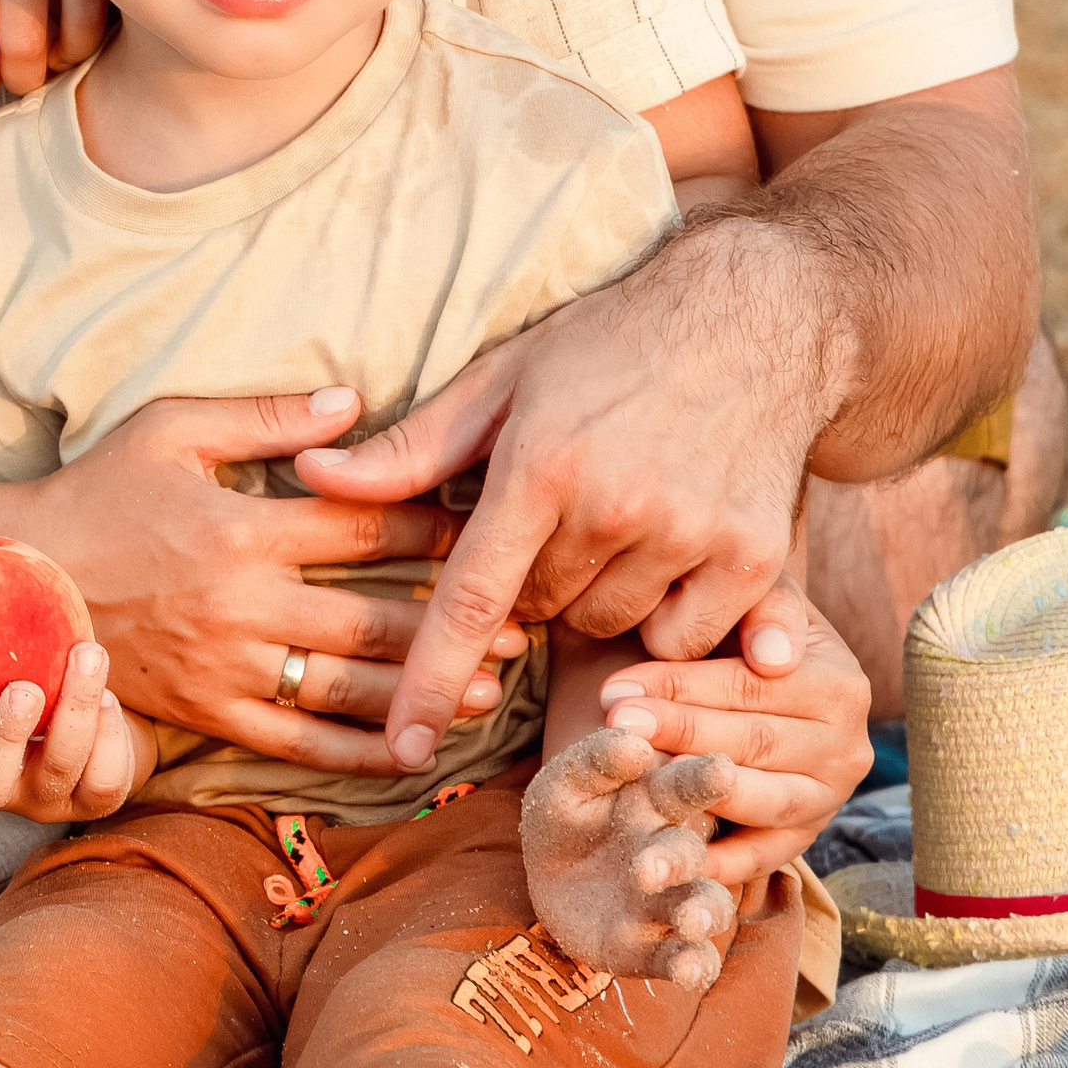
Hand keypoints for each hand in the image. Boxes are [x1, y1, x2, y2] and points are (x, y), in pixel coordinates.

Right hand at [0, 642, 137, 820]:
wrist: (79, 717)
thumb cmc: (3, 673)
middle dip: (4, 739)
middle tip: (23, 688)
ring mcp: (44, 800)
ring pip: (57, 772)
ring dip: (74, 713)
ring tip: (87, 654)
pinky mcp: (93, 802)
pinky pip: (105, 779)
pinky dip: (111, 736)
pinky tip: (109, 695)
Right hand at [16, 390, 511, 780]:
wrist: (16, 581)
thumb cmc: (98, 490)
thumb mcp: (170, 428)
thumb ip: (266, 417)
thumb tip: (355, 403)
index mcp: (240, 527)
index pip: (362, 529)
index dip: (434, 528)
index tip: (490, 524)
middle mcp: (241, 605)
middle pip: (372, 617)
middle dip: (454, 620)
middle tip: (524, 619)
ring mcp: (226, 668)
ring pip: (347, 691)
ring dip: (425, 692)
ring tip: (491, 689)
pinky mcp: (209, 715)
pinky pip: (298, 746)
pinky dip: (361, 754)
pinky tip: (414, 752)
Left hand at [294, 223, 839, 767]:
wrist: (755, 317)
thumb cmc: (611, 344)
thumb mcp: (504, 378)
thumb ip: (410, 447)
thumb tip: (312, 477)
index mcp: (541, 465)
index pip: (470, 599)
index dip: (428, 680)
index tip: (401, 749)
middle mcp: (615, 507)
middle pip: (541, 612)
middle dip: (535, 582)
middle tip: (563, 515)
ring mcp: (689, 534)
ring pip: (607, 625)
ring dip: (599, 595)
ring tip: (620, 519)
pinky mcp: (752, 555)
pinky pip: (681, 635)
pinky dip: (669, 612)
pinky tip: (673, 545)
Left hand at [520, 725, 739, 991]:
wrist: (548, 872)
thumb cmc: (567, 812)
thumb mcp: (568, 780)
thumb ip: (597, 760)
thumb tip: (634, 742)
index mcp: (657, 798)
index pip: (685, 784)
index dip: (704, 778)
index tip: (721, 769)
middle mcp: (673, 851)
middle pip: (688, 853)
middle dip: (677, 860)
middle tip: (652, 866)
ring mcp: (666, 901)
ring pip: (701, 907)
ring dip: (700, 914)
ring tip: (689, 921)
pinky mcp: (649, 947)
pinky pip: (678, 957)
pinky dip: (690, 965)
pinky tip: (690, 972)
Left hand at [592, 610, 872, 882]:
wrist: (755, 668)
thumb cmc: (743, 626)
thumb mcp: (755, 598)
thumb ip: (764, 609)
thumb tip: (774, 656)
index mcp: (840, 683)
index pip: (750, 688)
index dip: (681, 688)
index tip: (614, 689)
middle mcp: (847, 747)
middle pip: (753, 745)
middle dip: (678, 735)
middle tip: (615, 729)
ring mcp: (829, 798)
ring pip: (762, 804)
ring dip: (695, 796)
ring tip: (634, 788)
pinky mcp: (806, 836)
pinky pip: (764, 856)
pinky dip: (720, 863)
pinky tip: (669, 853)